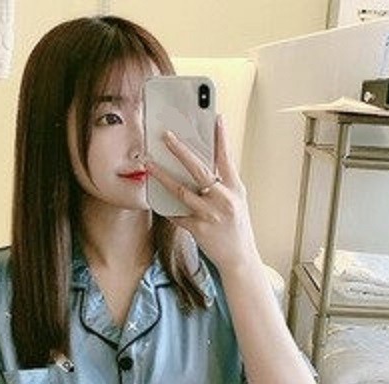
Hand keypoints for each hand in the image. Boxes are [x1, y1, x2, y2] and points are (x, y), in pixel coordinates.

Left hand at [145, 115, 262, 275]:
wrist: (239, 259)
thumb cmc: (237, 228)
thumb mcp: (237, 201)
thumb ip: (223, 183)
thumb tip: (205, 165)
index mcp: (235, 189)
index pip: (227, 158)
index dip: (221, 137)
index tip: (215, 118)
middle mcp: (223, 199)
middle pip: (199, 169)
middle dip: (181, 150)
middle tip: (166, 136)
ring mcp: (210, 214)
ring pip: (181, 190)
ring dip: (163, 176)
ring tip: (149, 164)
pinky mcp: (199, 229)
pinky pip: (177, 214)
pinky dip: (167, 207)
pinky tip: (155, 198)